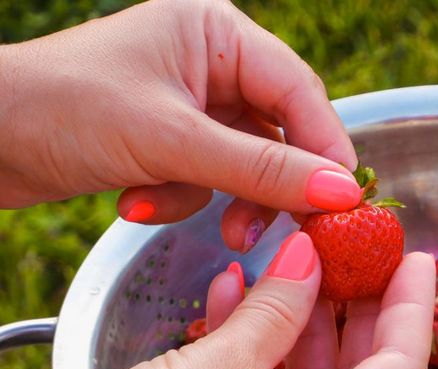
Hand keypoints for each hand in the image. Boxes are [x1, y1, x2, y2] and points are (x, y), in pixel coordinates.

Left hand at [0, 0, 359, 250]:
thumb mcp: (172, 142)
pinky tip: (139, 203)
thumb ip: (263, 169)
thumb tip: (341, 193)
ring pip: (246, 165)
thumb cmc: (60, 110)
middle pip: (279, 134)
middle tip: (262, 230)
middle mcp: (210, 61)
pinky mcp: (168, 139)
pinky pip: (208, 178)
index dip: (323, 151)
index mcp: (216, 33)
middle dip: (265, 187)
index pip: (300, 93)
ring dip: (219, 201)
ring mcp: (189, 102)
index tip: (340, 204)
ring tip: (194, 222)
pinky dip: (182, 200)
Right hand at [0, 237, 433, 368]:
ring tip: (300, 266)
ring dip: (306, 327)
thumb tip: (309, 258)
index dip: (411, 306)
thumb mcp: (219, 364)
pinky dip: (269, 360)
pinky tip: (244, 302)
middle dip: (359, 311)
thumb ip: (277, 307)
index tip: (420, 259)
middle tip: (363, 255)